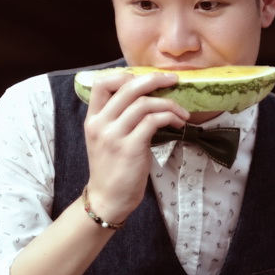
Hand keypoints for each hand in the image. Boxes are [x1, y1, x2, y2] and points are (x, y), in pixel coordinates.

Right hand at [81, 69, 189, 222]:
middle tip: (174, 80)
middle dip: (155, 79)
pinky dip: (170, 117)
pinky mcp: (131, 147)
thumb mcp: (106, 139)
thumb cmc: (112, 169)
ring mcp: (114, 135)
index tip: (146, 80)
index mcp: (93, 118)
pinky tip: (179, 124)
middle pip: (127, 87)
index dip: (126, 75)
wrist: (108, 198)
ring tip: (181, 113)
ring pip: (144, 103)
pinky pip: (153, 121)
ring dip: (169, 103)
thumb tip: (145, 97)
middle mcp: (100, 123)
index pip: (102, 83)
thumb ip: (117, 118)